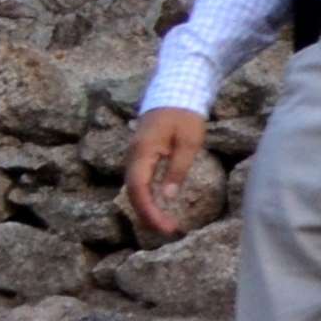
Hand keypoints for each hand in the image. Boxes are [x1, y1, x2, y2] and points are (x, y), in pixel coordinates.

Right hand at [122, 107, 209, 238]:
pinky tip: (158, 205)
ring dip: (147, 207)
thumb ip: (177, 169)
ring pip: (134, 188)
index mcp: (142, 152)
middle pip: (133, 193)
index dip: (149, 211)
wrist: (175, 91)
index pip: (138, 190)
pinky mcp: (140, 155)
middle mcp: (132, 156)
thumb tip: (166, 197)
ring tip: (166, 223)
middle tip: (170, 229)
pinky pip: (138, 180)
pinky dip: (146, 196)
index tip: (165, 227)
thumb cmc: (185, 115)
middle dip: (148, 214)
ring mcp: (134, 155)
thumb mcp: (189, 142)